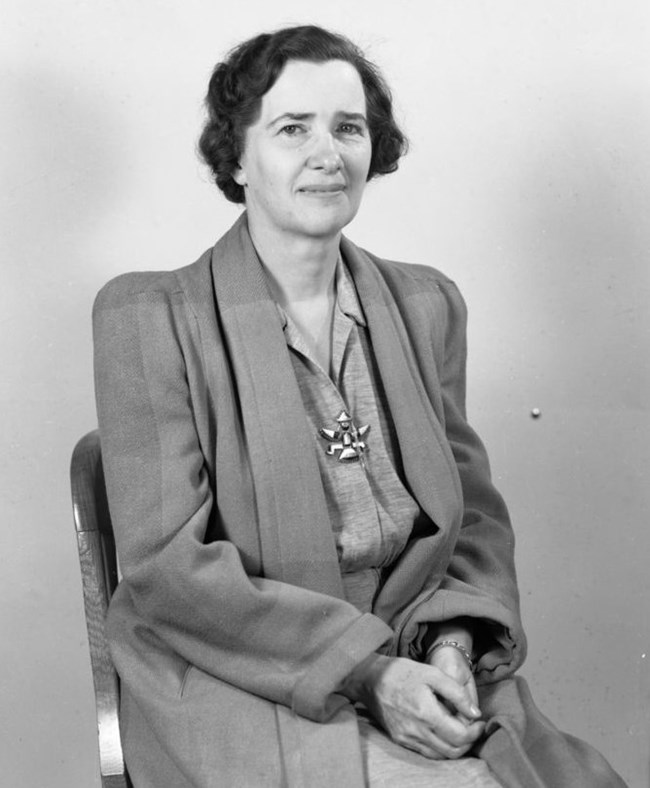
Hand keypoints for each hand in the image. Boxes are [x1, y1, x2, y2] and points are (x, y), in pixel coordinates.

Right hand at [341, 654, 484, 759]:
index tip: (479, 722)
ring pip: (440, 755)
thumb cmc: (402, 672)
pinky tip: (443, 733)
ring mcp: (407, 738)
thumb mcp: (432, 673)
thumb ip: (456, 693)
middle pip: (452, 751)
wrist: (370, 679)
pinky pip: (426, 752)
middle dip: (468, 742)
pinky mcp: (400, 740)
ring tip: (460, 731)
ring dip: (455, 747)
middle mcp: (416, 731)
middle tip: (473, 728)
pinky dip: (440, 748)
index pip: (460, 736)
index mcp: (426, 713)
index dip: (475, 732)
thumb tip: (475, 713)